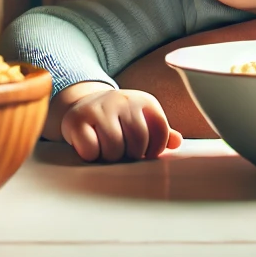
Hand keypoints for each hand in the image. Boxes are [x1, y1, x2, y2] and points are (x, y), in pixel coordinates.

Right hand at [59, 85, 183, 161]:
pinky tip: (91, 146)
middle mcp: (124, 100)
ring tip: (108, 148)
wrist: (84, 103)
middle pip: (138, 141)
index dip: (155, 149)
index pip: (160, 131)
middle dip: (132, 154)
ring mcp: (101, 108)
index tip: (146, 153)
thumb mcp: (142, 119)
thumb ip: (160, 132)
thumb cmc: (119, 118)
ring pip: (114, 148)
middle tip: (124, 151)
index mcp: (145, 101)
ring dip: (111, 156)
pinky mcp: (78, 119)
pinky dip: (91, 155)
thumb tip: (177, 142)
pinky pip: (91, 150)